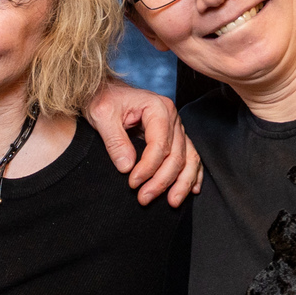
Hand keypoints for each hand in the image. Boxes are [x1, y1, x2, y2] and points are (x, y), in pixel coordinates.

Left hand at [83, 78, 202, 205]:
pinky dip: (193, 174)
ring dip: (181, 183)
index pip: (160, 145)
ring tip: (172, 202)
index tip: (132, 183)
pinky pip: (190, 156)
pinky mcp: (174, 136)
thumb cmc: (104, 100)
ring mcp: (176, 127)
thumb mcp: (102, 115)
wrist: (106, 92)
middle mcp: (172, 117)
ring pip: (188, 158)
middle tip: (144, 199)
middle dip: (162, 180)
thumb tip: (127, 167)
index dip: (148, 168)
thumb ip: (114, 140)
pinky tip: (191, 190)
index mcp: (158, 108)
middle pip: (176, 155)